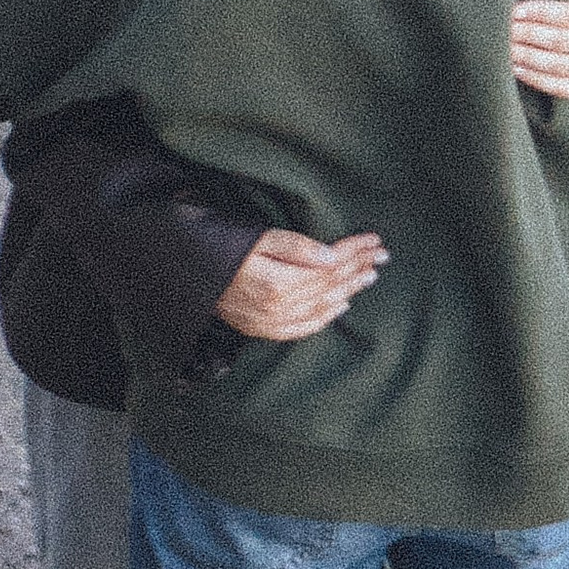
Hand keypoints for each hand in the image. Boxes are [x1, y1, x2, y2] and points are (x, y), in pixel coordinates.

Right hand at [215, 228, 384, 342]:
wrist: (187, 276)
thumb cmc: (221, 250)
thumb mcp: (257, 238)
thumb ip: (295, 247)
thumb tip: (332, 256)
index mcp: (278, 283)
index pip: (329, 266)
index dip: (353, 252)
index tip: (374, 241)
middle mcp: (278, 308)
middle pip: (329, 285)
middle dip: (358, 268)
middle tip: (382, 256)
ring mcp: (271, 322)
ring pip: (321, 307)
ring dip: (349, 290)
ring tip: (370, 276)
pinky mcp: (263, 330)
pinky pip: (302, 328)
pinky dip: (325, 318)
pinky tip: (341, 306)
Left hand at [510, 0, 568, 100]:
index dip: (542, 13)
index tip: (514, 10)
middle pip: (561, 41)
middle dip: (528, 34)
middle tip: (501, 28)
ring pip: (557, 65)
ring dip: (527, 57)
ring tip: (502, 47)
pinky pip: (560, 87)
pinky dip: (536, 79)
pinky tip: (514, 68)